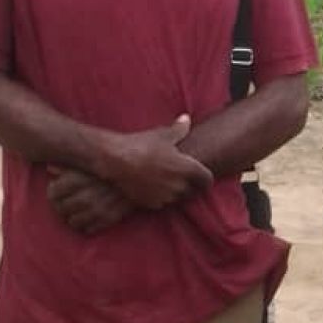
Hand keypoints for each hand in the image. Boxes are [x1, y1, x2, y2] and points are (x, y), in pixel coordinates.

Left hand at [47, 168, 132, 234]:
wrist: (141, 174)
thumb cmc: (111, 165)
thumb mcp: (89, 161)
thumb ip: (68, 165)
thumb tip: (49, 167)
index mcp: (78, 179)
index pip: (53, 193)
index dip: (52, 193)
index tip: (55, 192)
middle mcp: (86, 196)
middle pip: (61, 209)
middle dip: (59, 207)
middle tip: (63, 204)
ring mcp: (97, 210)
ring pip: (74, 222)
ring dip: (71, 219)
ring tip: (74, 214)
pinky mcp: (109, 219)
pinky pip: (90, 229)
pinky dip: (86, 226)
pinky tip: (87, 218)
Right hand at [97, 115, 212, 209]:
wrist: (116, 161)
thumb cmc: (141, 145)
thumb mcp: (162, 135)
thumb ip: (178, 129)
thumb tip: (186, 118)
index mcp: (187, 168)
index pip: (207, 180)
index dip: (206, 179)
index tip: (202, 177)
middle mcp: (179, 185)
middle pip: (193, 191)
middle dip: (190, 186)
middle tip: (183, 178)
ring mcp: (166, 196)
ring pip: (177, 198)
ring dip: (174, 192)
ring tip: (165, 181)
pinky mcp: (152, 204)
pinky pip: (161, 203)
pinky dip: (160, 197)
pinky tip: (152, 187)